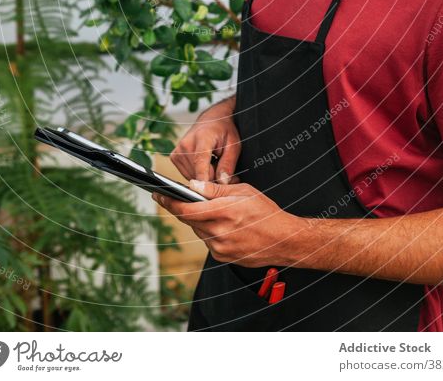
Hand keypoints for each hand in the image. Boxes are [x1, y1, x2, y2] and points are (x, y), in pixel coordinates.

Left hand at [153, 180, 297, 267]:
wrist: (284, 240)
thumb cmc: (266, 212)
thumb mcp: (243, 191)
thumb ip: (215, 189)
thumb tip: (193, 186)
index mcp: (223, 212)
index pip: (186, 209)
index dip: (169, 202)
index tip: (158, 195)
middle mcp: (219, 232)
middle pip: (189, 220)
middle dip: (186, 208)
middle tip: (186, 198)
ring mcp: (220, 248)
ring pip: (199, 230)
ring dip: (201, 221)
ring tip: (218, 212)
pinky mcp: (223, 257)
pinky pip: (208, 241)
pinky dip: (211, 231)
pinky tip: (225, 226)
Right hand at [170, 96, 240, 183]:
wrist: (212, 120)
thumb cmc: (224, 131)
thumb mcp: (234, 145)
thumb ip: (228, 164)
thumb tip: (222, 182)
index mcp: (202, 138)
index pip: (200, 162)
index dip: (204, 178)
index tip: (207, 192)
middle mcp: (185, 144)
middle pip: (198, 174)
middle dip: (213, 178)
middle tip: (226, 173)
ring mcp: (178, 151)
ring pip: (192, 177)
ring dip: (205, 177)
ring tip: (215, 165)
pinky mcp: (174, 157)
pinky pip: (187, 174)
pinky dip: (198, 174)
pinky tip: (206, 164)